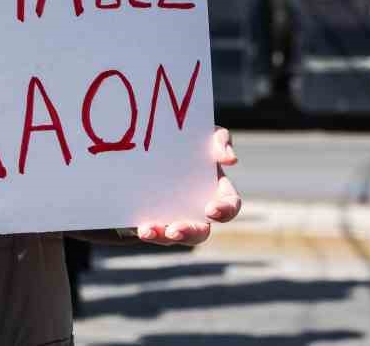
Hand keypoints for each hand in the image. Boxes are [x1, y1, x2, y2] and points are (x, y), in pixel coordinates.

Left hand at [131, 127, 241, 245]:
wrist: (143, 141)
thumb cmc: (183, 137)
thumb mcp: (201, 133)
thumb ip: (219, 139)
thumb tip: (229, 159)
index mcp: (215, 189)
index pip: (230, 205)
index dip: (225, 210)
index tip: (210, 209)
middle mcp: (197, 209)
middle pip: (201, 232)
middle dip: (189, 232)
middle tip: (174, 230)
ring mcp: (174, 216)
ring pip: (173, 235)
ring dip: (162, 236)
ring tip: (147, 230)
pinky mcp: (152, 217)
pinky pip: (152, 231)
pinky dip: (147, 231)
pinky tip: (140, 227)